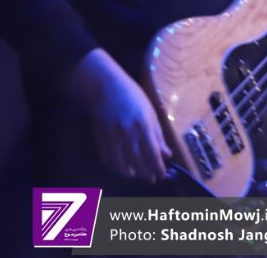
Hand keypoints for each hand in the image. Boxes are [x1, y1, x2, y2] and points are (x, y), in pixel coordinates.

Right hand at [68, 49, 172, 182]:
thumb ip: (158, 135)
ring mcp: (112, 138)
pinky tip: (122, 168)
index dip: (158, 168)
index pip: (153, 155)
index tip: (163, 175)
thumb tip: (166, 155)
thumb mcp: (150, 112)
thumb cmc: (132, 95)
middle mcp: (127, 135)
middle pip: (139, 163)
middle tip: (153, 179)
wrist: (105, 87)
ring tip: (138, 174)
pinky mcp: (100, 140)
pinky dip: (115, 168)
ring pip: (122, 166)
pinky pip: (108, 161)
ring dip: (131, 174)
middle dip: (147, 175)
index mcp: (143, 126)